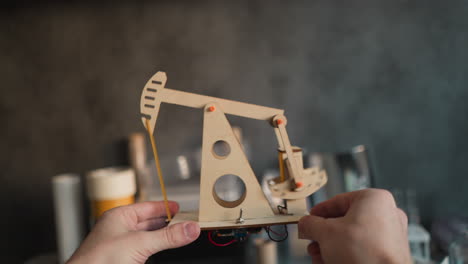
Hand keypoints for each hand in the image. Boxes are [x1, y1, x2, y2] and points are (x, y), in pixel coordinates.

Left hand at [68, 201, 199, 263]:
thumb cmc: (97, 260)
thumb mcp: (140, 243)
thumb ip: (168, 237)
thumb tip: (189, 228)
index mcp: (119, 217)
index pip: (148, 207)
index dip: (165, 208)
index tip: (181, 209)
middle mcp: (119, 229)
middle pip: (149, 222)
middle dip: (167, 223)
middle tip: (185, 223)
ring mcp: (120, 246)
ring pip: (147, 237)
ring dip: (163, 236)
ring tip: (179, 235)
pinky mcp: (123, 260)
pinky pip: (144, 250)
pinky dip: (156, 249)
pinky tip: (163, 250)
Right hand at [298, 188, 410, 263]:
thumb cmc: (364, 253)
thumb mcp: (326, 233)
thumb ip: (311, 224)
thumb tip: (305, 224)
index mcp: (374, 199)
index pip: (337, 201)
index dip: (319, 212)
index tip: (309, 220)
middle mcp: (386, 214)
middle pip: (344, 221)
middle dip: (324, 234)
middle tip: (312, 240)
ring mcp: (390, 234)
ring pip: (353, 237)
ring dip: (331, 246)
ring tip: (319, 256)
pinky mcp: (390, 253)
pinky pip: (362, 248)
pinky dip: (346, 253)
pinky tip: (331, 262)